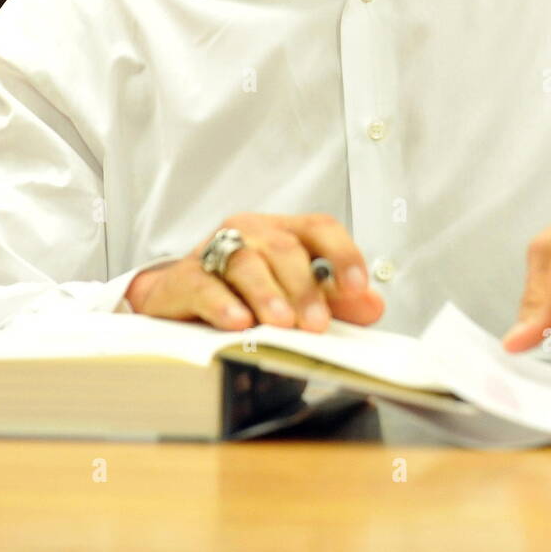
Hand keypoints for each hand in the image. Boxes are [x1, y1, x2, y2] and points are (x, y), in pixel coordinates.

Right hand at [126, 212, 385, 331]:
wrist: (178, 296)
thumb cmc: (243, 291)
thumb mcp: (294, 294)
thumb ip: (333, 299)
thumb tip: (373, 305)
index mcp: (283, 231)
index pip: (320, 228)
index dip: (342, 254)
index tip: (357, 286)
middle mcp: (251, 232)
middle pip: (283, 247)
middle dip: (304, 287)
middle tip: (316, 323)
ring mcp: (215, 251)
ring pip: (245, 261)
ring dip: (267, 293)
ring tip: (281, 322)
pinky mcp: (185, 278)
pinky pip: (204, 284)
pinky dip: (222, 303)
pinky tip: (238, 321)